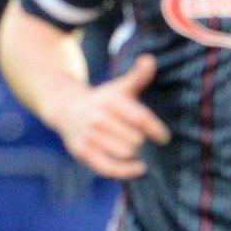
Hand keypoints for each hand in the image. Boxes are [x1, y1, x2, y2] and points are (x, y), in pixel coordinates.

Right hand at [55, 56, 171, 179]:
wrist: (67, 108)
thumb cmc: (104, 100)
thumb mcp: (120, 86)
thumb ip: (138, 76)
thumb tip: (149, 59)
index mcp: (111, 101)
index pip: (141, 118)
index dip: (157, 130)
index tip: (163, 138)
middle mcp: (98, 117)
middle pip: (135, 139)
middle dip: (141, 141)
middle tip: (138, 138)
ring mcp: (89, 135)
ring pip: (125, 153)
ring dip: (134, 154)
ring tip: (133, 149)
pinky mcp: (82, 151)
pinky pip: (109, 167)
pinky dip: (126, 171)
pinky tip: (139, 168)